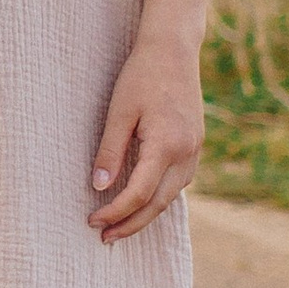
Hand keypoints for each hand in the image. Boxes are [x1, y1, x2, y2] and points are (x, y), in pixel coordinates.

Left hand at [89, 36, 203, 241]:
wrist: (173, 50)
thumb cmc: (141, 75)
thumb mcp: (119, 112)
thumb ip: (110, 152)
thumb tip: (99, 187)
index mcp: (167, 145)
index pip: (138, 194)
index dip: (115, 212)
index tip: (92, 221)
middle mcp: (186, 153)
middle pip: (158, 203)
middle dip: (131, 224)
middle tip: (104, 237)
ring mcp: (195, 150)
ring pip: (171, 196)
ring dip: (146, 214)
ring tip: (119, 225)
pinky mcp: (195, 145)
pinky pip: (178, 182)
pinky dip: (159, 196)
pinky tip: (142, 200)